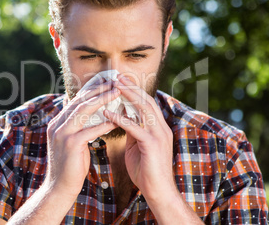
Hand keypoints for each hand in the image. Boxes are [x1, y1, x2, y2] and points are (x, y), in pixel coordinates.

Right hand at [45, 80, 119, 197]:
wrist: (59, 188)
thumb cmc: (70, 166)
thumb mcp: (73, 142)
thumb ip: (78, 127)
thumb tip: (93, 114)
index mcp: (57, 123)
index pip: (75, 101)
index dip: (91, 90)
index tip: (106, 83)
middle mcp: (57, 125)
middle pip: (79, 101)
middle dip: (97, 89)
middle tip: (114, 82)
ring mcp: (62, 134)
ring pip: (83, 110)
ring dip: (102, 100)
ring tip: (117, 92)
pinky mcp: (71, 144)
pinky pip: (90, 130)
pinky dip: (104, 123)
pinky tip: (117, 120)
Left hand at [103, 75, 175, 202]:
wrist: (158, 192)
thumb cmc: (146, 170)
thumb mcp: (137, 145)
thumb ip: (132, 130)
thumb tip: (122, 116)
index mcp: (158, 127)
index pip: (146, 102)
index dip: (133, 90)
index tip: (119, 79)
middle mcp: (161, 127)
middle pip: (146, 100)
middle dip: (130, 86)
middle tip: (116, 75)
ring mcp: (158, 135)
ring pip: (143, 109)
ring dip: (127, 95)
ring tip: (112, 85)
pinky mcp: (152, 145)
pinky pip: (135, 128)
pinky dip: (121, 118)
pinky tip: (107, 113)